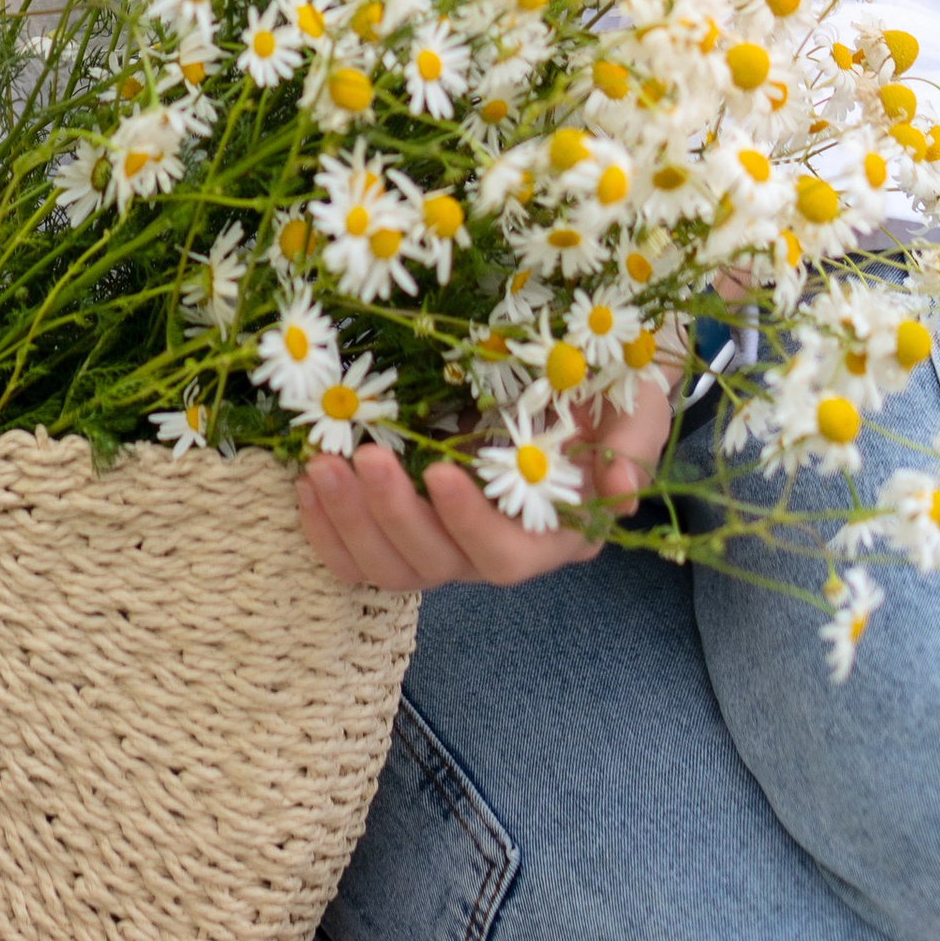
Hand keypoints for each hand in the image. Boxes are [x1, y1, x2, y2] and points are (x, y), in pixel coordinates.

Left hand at [298, 373, 674, 593]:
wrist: (567, 374)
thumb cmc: (607, 389)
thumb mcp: (636, 406)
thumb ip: (632, 445)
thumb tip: (616, 486)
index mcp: (556, 533)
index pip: (508, 554)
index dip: (471, 523)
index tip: (442, 470)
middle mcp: (497, 548)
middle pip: (438, 565)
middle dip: (393, 516)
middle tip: (359, 457)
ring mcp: (448, 542)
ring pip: (392, 566)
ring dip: (349, 522)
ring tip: (319, 466)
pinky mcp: (408, 525)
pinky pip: (359, 555)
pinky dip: (326, 529)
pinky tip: (304, 484)